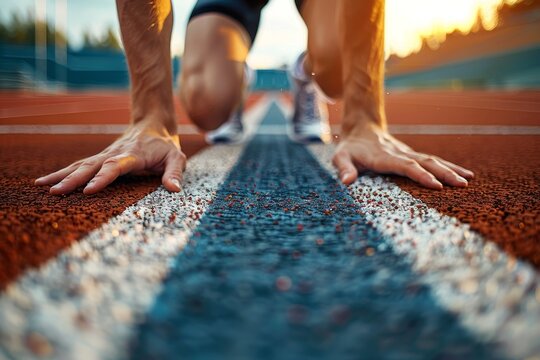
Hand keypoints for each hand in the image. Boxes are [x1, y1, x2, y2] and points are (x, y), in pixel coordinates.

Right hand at [35, 119, 185, 194]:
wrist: (152, 123)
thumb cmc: (165, 145)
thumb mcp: (177, 157)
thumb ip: (175, 172)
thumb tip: (175, 190)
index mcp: (133, 155)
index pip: (115, 167)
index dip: (102, 178)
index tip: (89, 190)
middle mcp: (115, 154)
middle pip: (91, 166)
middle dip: (73, 179)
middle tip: (56, 191)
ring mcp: (105, 155)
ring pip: (81, 165)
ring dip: (62, 175)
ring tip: (42, 186)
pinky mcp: (100, 158)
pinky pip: (79, 166)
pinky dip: (62, 173)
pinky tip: (45, 181)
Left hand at [332, 123, 473, 188]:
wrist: (361, 128)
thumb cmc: (350, 148)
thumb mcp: (340, 157)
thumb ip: (343, 168)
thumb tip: (346, 182)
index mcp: (383, 157)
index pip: (404, 166)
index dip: (419, 175)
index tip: (435, 185)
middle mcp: (399, 154)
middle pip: (424, 162)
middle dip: (443, 173)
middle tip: (462, 184)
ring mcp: (408, 153)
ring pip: (432, 160)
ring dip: (450, 169)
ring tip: (469, 180)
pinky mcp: (412, 155)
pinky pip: (432, 161)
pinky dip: (449, 167)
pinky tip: (464, 174)